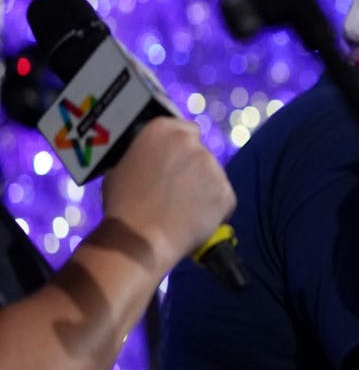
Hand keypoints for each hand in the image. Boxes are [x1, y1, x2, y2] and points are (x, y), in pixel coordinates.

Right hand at [100, 118, 235, 267]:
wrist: (139, 240)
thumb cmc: (122, 205)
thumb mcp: (121, 168)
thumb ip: (144, 155)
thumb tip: (154, 158)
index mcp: (162, 129)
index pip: (186, 129)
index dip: (181, 147)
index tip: (176, 162)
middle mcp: (192, 142)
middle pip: (201, 153)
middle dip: (193, 169)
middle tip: (177, 192)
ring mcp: (213, 167)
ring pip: (213, 176)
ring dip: (204, 189)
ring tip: (182, 210)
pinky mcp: (227, 192)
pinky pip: (223, 199)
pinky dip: (214, 210)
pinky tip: (194, 221)